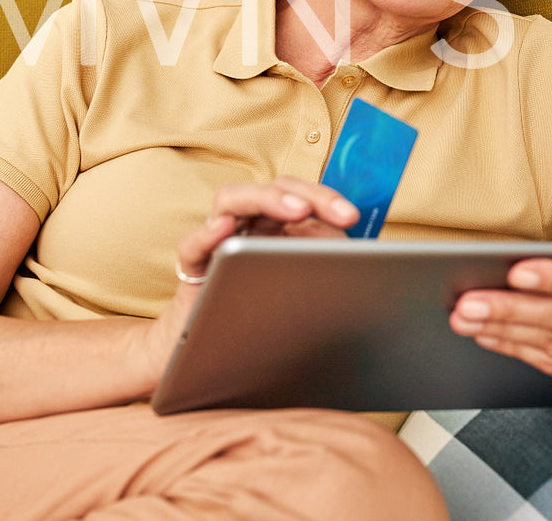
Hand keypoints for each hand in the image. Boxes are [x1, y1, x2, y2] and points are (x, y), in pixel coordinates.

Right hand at [133, 177, 359, 388]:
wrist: (206, 361)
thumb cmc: (259, 315)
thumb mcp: (303, 285)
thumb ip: (325, 263)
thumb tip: (360, 257)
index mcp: (276, 226)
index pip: (301, 197)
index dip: (327, 200)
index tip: (351, 216)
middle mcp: (247, 226)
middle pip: (273, 190)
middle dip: (310, 196)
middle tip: (339, 213)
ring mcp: (217, 243)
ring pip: (231, 200)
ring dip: (266, 200)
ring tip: (296, 210)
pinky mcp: (193, 270)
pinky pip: (191, 246)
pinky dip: (206, 235)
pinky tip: (225, 231)